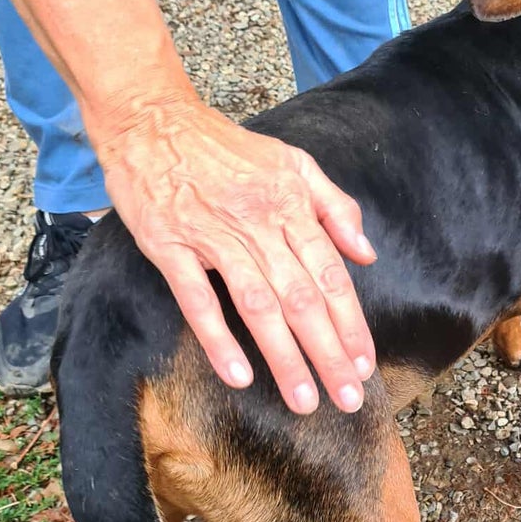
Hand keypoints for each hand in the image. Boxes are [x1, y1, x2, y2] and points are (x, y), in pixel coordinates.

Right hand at [99, 96, 376, 414]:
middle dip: (328, 354)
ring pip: (258, 306)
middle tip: (348, 399)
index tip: (364, 365)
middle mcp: (259, 225)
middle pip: (302, 300)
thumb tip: (366, 253)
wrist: (154, 120)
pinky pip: (197, 300)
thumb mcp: (294, 162)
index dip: (351, 324)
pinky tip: (239, 375)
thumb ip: (335, 206)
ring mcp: (213, 237)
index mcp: (291, 206)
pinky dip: (218, 338)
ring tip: (304, 401)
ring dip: (285, 358)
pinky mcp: (170, 247)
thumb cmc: (227, 148)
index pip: (330, 276)